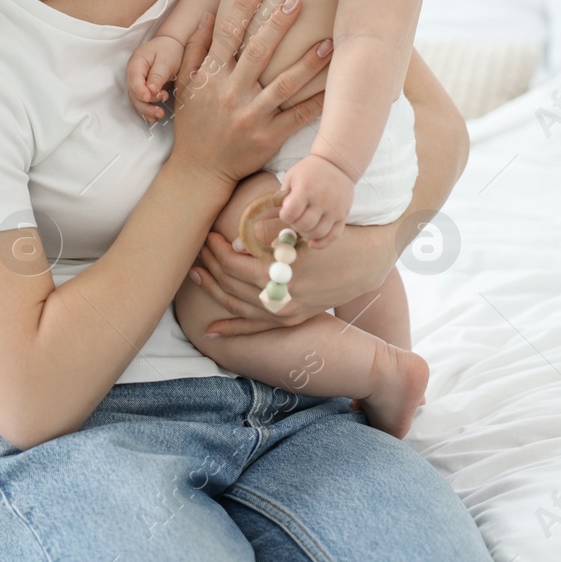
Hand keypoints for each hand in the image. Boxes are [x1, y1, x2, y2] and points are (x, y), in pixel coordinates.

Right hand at [127, 36, 184, 122]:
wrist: (172, 45)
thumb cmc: (168, 50)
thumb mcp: (165, 61)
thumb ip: (157, 75)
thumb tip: (150, 90)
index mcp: (136, 63)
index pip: (134, 80)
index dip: (140, 90)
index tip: (149, 97)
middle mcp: (133, 75)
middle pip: (134, 93)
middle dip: (146, 105)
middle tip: (160, 110)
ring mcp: (137, 83)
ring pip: (137, 101)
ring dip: (147, 110)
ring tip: (160, 115)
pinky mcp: (144, 90)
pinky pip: (142, 102)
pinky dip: (147, 111)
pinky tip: (154, 119)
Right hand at [168, 0, 333, 187]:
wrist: (199, 171)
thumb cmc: (194, 124)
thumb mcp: (184, 85)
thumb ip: (193, 50)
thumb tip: (204, 15)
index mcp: (211, 78)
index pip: (226, 35)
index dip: (240, 8)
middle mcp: (231, 93)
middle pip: (257, 53)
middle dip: (277, 25)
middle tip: (296, 0)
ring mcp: (252, 116)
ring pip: (284, 84)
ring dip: (308, 62)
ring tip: (328, 41)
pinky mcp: (269, 136)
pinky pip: (299, 117)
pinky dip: (318, 101)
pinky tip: (336, 85)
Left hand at [189, 230, 330, 335]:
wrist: (364, 263)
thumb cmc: (330, 238)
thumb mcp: (302, 229)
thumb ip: (268, 232)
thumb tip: (234, 243)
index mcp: (282, 273)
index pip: (234, 263)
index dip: (218, 249)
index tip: (210, 235)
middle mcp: (281, 298)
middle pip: (232, 284)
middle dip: (211, 265)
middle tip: (199, 250)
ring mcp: (286, 314)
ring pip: (237, 306)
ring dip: (213, 290)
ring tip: (196, 275)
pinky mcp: (291, 320)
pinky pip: (255, 327)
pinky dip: (232, 329)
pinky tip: (210, 332)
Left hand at [275, 154, 354, 249]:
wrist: (337, 164)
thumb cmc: (310, 171)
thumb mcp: (292, 176)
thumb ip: (282, 195)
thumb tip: (272, 215)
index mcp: (306, 189)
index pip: (291, 213)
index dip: (285, 216)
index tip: (286, 212)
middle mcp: (321, 200)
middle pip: (304, 225)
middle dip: (295, 225)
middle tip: (295, 219)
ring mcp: (334, 209)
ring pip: (318, 233)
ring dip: (306, 234)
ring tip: (304, 225)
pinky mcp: (343, 215)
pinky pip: (333, 236)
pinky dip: (322, 243)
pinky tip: (312, 243)